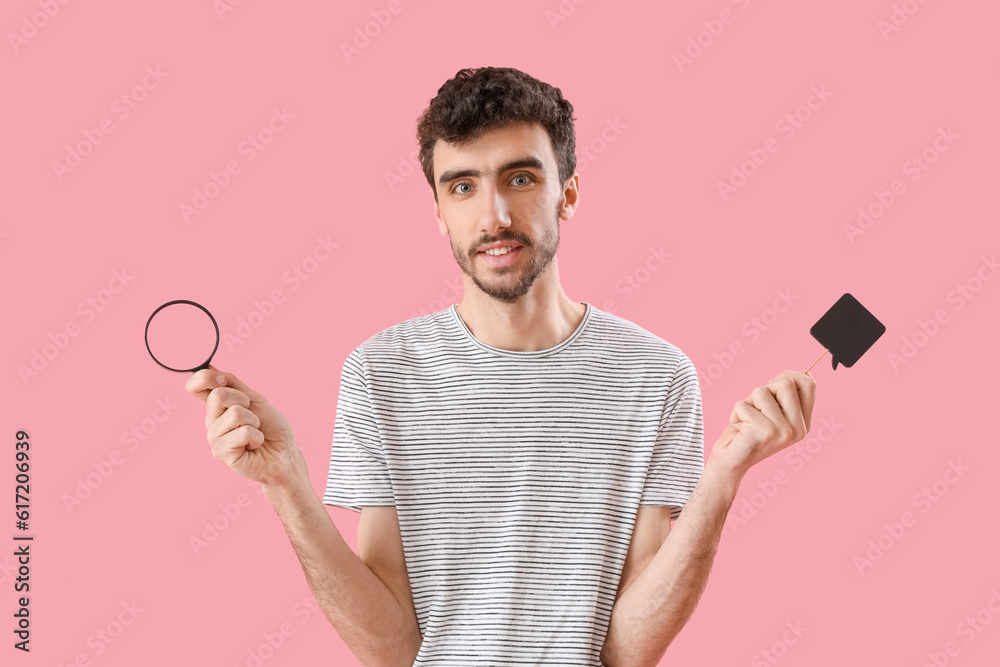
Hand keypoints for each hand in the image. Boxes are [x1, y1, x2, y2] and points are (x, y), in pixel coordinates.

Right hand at [185, 364, 304, 488]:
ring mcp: (214, 438)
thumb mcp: (253, 398)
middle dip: (244, 402)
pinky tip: (254, 445)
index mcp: (216, 406)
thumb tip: (209, 367)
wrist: (284, 453)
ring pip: (234, 414)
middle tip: (253, 417)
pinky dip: (256, 437)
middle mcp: (211, 421)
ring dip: (254, 421)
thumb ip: (231, 383)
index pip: (195, 385)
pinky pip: (241, 433)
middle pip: (217, 395)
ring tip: (256, 433)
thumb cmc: (271, 428)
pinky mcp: (220, 453)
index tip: (222, 381)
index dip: (205, 378)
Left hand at [708, 370, 816, 477]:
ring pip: (761, 391)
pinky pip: (743, 404)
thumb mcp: (771, 411)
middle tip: (756, 408)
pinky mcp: (764, 431)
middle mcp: (799, 429)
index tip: (772, 386)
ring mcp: (784, 431)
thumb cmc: (747, 432)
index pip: (809, 384)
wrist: (731, 462)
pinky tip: (740, 429)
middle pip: (786, 382)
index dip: (788, 376)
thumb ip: (785, 395)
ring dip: (748, 402)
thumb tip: (805, 371)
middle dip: (764, 389)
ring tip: (747, 420)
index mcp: (804, 423)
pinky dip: (736, 413)